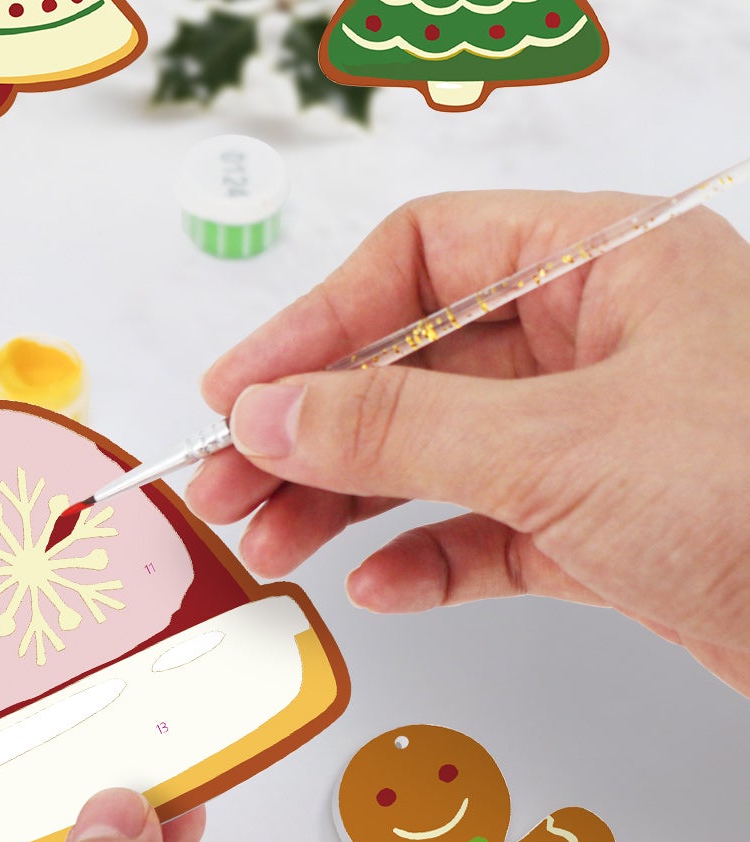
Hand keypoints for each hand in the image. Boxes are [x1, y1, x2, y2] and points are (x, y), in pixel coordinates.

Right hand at [187, 192, 749, 695]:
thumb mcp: (560, 448)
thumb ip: (395, 427)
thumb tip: (267, 412)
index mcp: (610, 262)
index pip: (422, 257)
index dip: (317, 318)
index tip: (243, 388)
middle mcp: (604, 338)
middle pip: (414, 362)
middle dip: (315, 426)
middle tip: (229, 481)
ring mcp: (606, 434)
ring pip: (441, 450)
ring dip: (350, 497)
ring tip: (273, 542)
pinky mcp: (613, 524)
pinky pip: (491, 526)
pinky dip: (429, 555)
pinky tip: (379, 585)